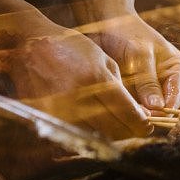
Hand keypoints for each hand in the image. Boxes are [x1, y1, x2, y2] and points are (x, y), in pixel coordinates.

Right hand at [2, 22, 151, 139]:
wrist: (31, 45)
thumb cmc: (72, 49)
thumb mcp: (104, 60)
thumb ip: (122, 88)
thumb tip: (138, 114)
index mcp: (95, 78)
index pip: (126, 112)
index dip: (140, 124)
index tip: (147, 127)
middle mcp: (78, 96)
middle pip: (113, 129)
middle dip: (129, 131)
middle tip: (137, 129)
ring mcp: (60, 108)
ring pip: (95, 135)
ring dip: (111, 134)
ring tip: (119, 126)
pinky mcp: (47, 116)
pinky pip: (76, 132)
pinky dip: (91, 133)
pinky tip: (98, 125)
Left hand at [85, 14, 179, 113]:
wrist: (106, 23)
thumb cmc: (128, 33)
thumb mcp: (140, 56)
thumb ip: (148, 81)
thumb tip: (159, 107)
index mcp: (178, 69)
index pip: (176, 97)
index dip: (164, 110)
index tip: (149, 118)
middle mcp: (169, 80)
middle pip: (164, 106)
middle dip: (151, 113)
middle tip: (134, 119)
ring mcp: (153, 87)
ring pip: (150, 108)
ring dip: (139, 113)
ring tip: (125, 116)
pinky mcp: (137, 91)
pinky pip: (136, 105)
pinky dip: (129, 109)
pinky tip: (118, 111)